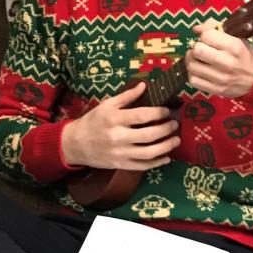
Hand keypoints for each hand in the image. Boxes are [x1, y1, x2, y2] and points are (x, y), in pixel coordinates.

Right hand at [61, 81, 180, 169]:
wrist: (76, 144)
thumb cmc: (93, 121)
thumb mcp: (107, 105)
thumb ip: (126, 96)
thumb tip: (144, 85)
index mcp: (114, 119)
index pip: (141, 116)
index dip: (158, 113)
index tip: (167, 111)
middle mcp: (118, 137)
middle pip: (148, 135)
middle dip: (166, 129)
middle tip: (175, 124)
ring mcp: (120, 153)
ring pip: (148, 153)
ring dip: (166, 147)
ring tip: (176, 140)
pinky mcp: (120, 165)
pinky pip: (142, 166)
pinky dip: (157, 163)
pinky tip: (166, 157)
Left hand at [185, 20, 252, 97]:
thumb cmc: (244, 56)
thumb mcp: (236, 39)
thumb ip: (216, 30)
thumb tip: (196, 29)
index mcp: (234, 47)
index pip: (206, 35)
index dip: (204, 35)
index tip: (207, 39)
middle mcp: (227, 62)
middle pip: (197, 50)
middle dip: (196, 47)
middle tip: (201, 49)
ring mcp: (221, 78)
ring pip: (191, 65)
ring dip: (192, 61)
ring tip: (199, 60)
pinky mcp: (216, 89)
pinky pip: (193, 80)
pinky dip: (193, 74)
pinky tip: (200, 71)